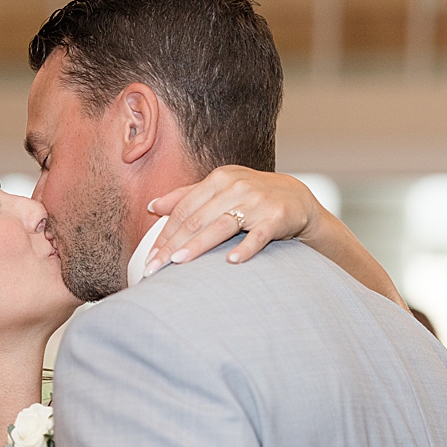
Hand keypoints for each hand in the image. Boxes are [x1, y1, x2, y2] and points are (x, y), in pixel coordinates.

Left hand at [145, 166, 323, 276]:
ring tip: (178, 262)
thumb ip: (186, 196)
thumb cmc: (251, 196)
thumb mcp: (220, 189)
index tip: (149, 258)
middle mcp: (236, 187)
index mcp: (218, 179)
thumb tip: (152, 205)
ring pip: (222, 225)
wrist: (297, 198)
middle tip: (155, 268)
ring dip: (198, 245)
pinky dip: (246, 248)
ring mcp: (257, 202)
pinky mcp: (277, 217)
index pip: (183, 209)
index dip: (164, 234)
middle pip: (197, 219)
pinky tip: (231, 262)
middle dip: (173, 245)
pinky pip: (259, 235)